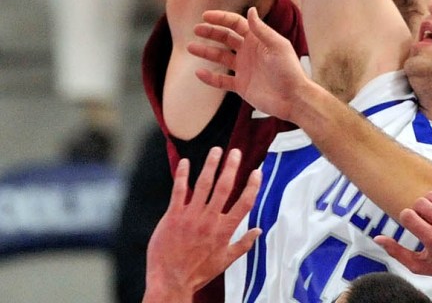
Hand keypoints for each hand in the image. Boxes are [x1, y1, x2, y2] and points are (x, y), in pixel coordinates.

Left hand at [143, 148, 260, 302]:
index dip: (252, 187)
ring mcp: (191, 216)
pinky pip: (179, 190)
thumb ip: (243, 245)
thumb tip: (258, 231)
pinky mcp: (173, 216)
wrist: (170, 282)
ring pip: (203, 184)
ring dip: (211, 165)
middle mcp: (209, 221)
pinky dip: (182, 175)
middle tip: (236, 152)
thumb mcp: (225, 262)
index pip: (244, 204)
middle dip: (231, 167)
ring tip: (217, 150)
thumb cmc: (198, 273)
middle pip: (224, 188)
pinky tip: (185, 162)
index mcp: (224, 231)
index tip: (257, 172)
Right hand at [188, 6, 305, 122]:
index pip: (236, 24)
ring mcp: (244, 68)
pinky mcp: (242, 86)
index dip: (221, 18)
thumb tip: (250, 10)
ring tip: (190, 47)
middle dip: (210, 32)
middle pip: (225, 38)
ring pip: (220, 57)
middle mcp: (249, 51)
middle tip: (196, 30)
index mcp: (257, 39)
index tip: (205, 16)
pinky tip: (199, 73)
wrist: (293, 98)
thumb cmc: (289, 70)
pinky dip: (210, 78)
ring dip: (206, 51)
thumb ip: (262, 30)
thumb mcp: (277, 46)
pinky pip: (222, 81)